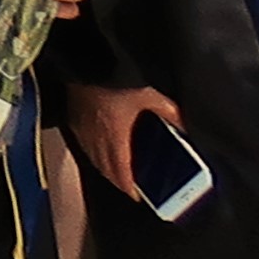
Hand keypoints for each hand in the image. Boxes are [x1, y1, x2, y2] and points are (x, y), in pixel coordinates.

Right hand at [64, 81, 184, 196]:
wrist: (82, 62)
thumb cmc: (111, 78)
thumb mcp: (149, 93)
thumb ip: (169, 112)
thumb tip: (186, 125)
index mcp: (115, 136)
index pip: (120, 170)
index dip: (128, 186)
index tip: (135, 195)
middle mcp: (95, 137)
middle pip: (105, 167)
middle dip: (116, 180)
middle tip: (127, 186)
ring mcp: (81, 126)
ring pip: (92, 156)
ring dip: (104, 167)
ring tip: (115, 170)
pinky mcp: (72, 115)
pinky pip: (83, 141)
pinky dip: (92, 150)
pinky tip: (97, 145)